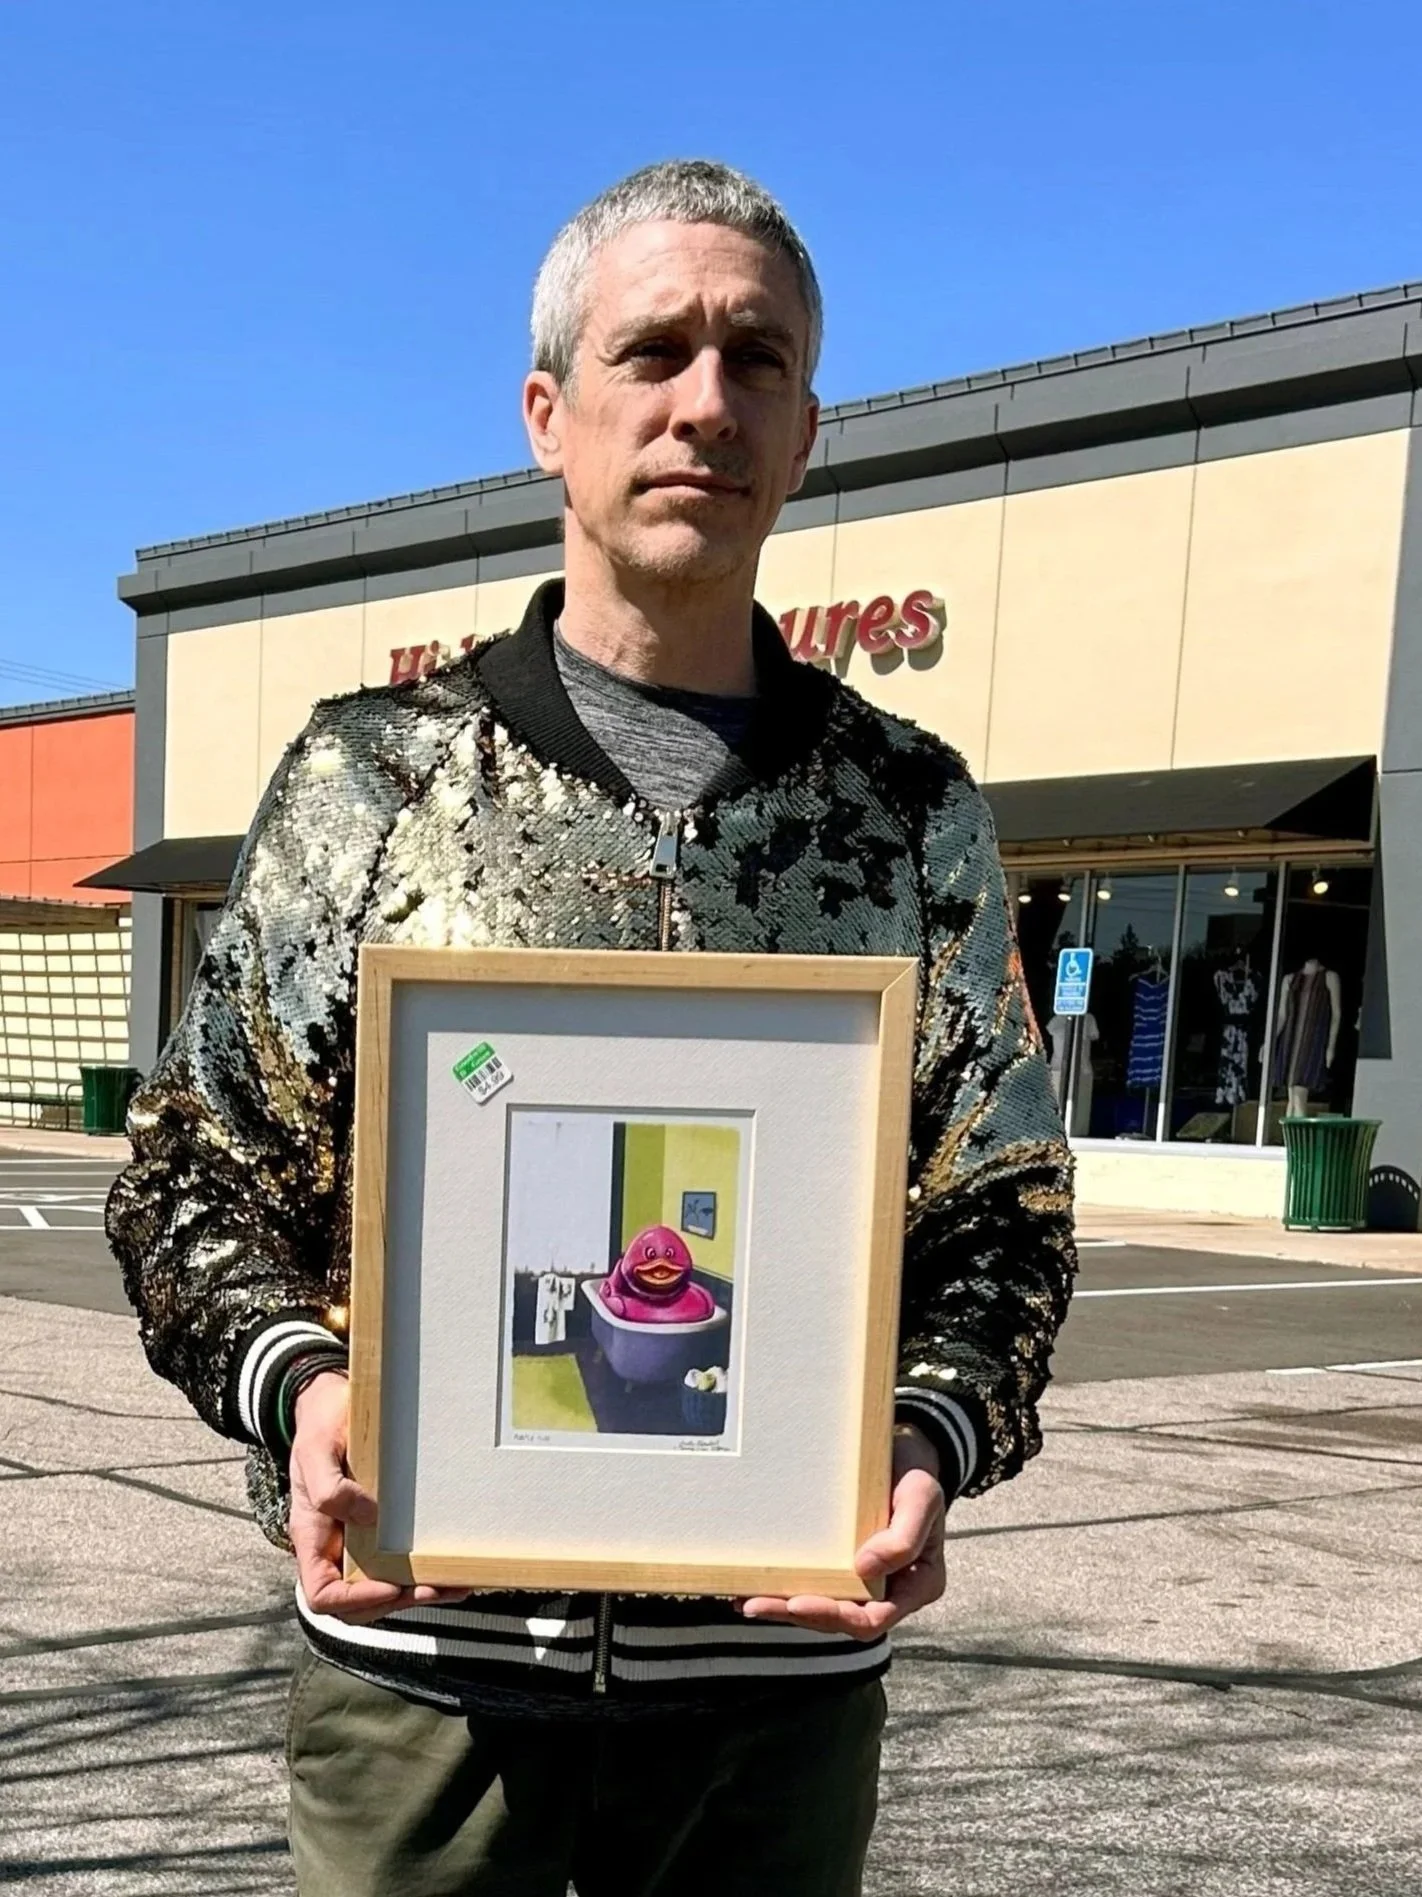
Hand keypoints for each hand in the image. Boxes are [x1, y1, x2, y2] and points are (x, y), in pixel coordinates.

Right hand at [288, 1370, 468, 1623]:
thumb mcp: (316, 1450)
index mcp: (313, 1536)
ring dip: (417, 1592)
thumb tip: (368, 1518)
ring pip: (382, 1586)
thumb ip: (330, 1487)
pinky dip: (422, 1570)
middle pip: (358, 1602)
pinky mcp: (380, 1527)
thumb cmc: (320, 1426)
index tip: (390, 1587)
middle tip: (436, 1588)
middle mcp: (334, 1546)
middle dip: (397, 1601)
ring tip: (456, 1584)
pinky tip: (451, 1567)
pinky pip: (397, 1560)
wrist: (330, 1403)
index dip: (355, 1600)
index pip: (322, 1594)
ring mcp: (357, 1539)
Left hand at [738, 1424, 946, 1640]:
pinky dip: (784, 1585)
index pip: (872, 1620)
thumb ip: (905, 1537)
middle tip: (757, 1603)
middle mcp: (888, 1590)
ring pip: (822, 1604)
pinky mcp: (841, 1561)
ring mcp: (863, 1578)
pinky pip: (814, 1579)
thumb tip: (864, 1569)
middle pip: (840, 1617)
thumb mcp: (923, 1496)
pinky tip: (752, 1583)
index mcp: (915, 1585)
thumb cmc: (916, 1473)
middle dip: (797, 1614)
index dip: (834, 1617)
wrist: (905, 1451)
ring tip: (747, 1599)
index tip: (797, 1604)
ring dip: (783, 1605)